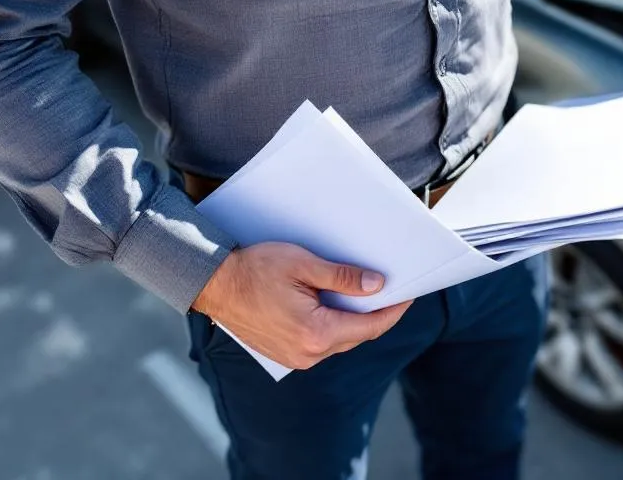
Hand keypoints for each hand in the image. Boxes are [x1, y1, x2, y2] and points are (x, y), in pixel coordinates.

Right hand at [192, 242, 411, 369]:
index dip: (394, 311)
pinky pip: (322, 343)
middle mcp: (308, 354)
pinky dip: (335, 325)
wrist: (212, 285)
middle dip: (377, 314)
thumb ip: (342, 278)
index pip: (370, 326)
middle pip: (357, 335)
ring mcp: (295, 359)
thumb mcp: (304, 265)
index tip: (410, 295)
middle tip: (393, 290)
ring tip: (367, 295)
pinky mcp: (285, 355)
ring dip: (354, 320)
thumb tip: (376, 286)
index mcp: (315, 333)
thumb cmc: (254, 269)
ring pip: (340, 340)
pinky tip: (338, 306)